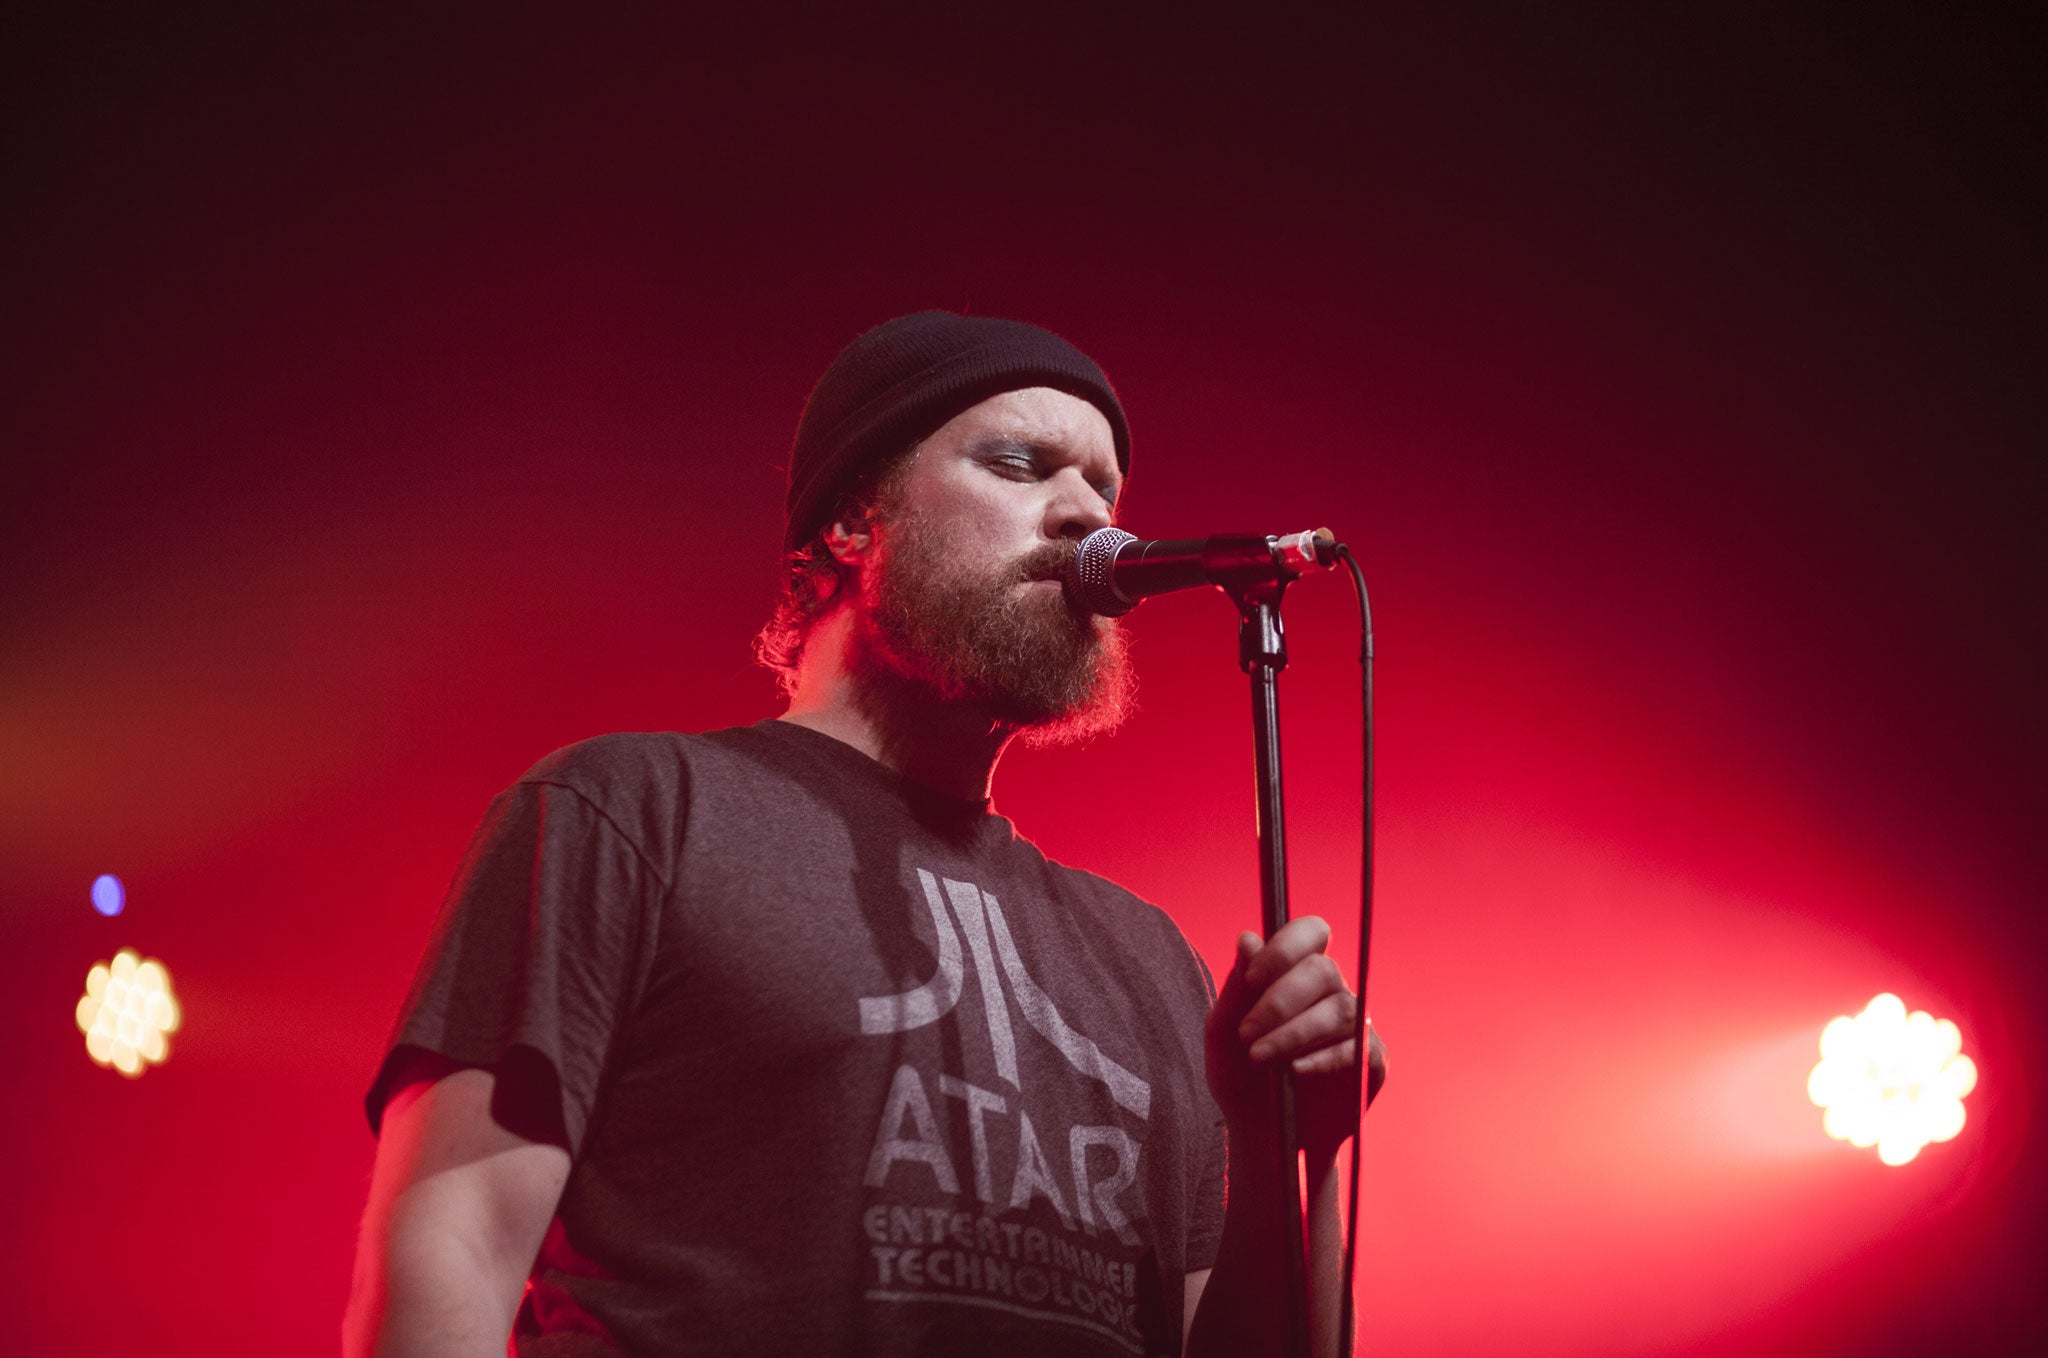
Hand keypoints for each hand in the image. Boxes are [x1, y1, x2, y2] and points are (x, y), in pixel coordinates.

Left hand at [1204, 916, 1383, 1165]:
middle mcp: (1332, 993)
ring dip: (1294, 1032)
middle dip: (1280, 999)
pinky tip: (1295, 1071)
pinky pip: (1358, 1049)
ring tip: (1260, 1058)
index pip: (1311, 932)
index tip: (1252, 979)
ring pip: (1340, 1009)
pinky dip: (1323, 1058)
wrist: (1260, 1135)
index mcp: (1297, 975)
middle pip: (1324, 970)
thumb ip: (1236, 987)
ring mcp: (1356, 1027)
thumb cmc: (1240, 1076)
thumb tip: (1248, 937)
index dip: (1286, 947)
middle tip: (1247, 1034)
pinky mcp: (1371, 1063)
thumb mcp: (1223, 1032)